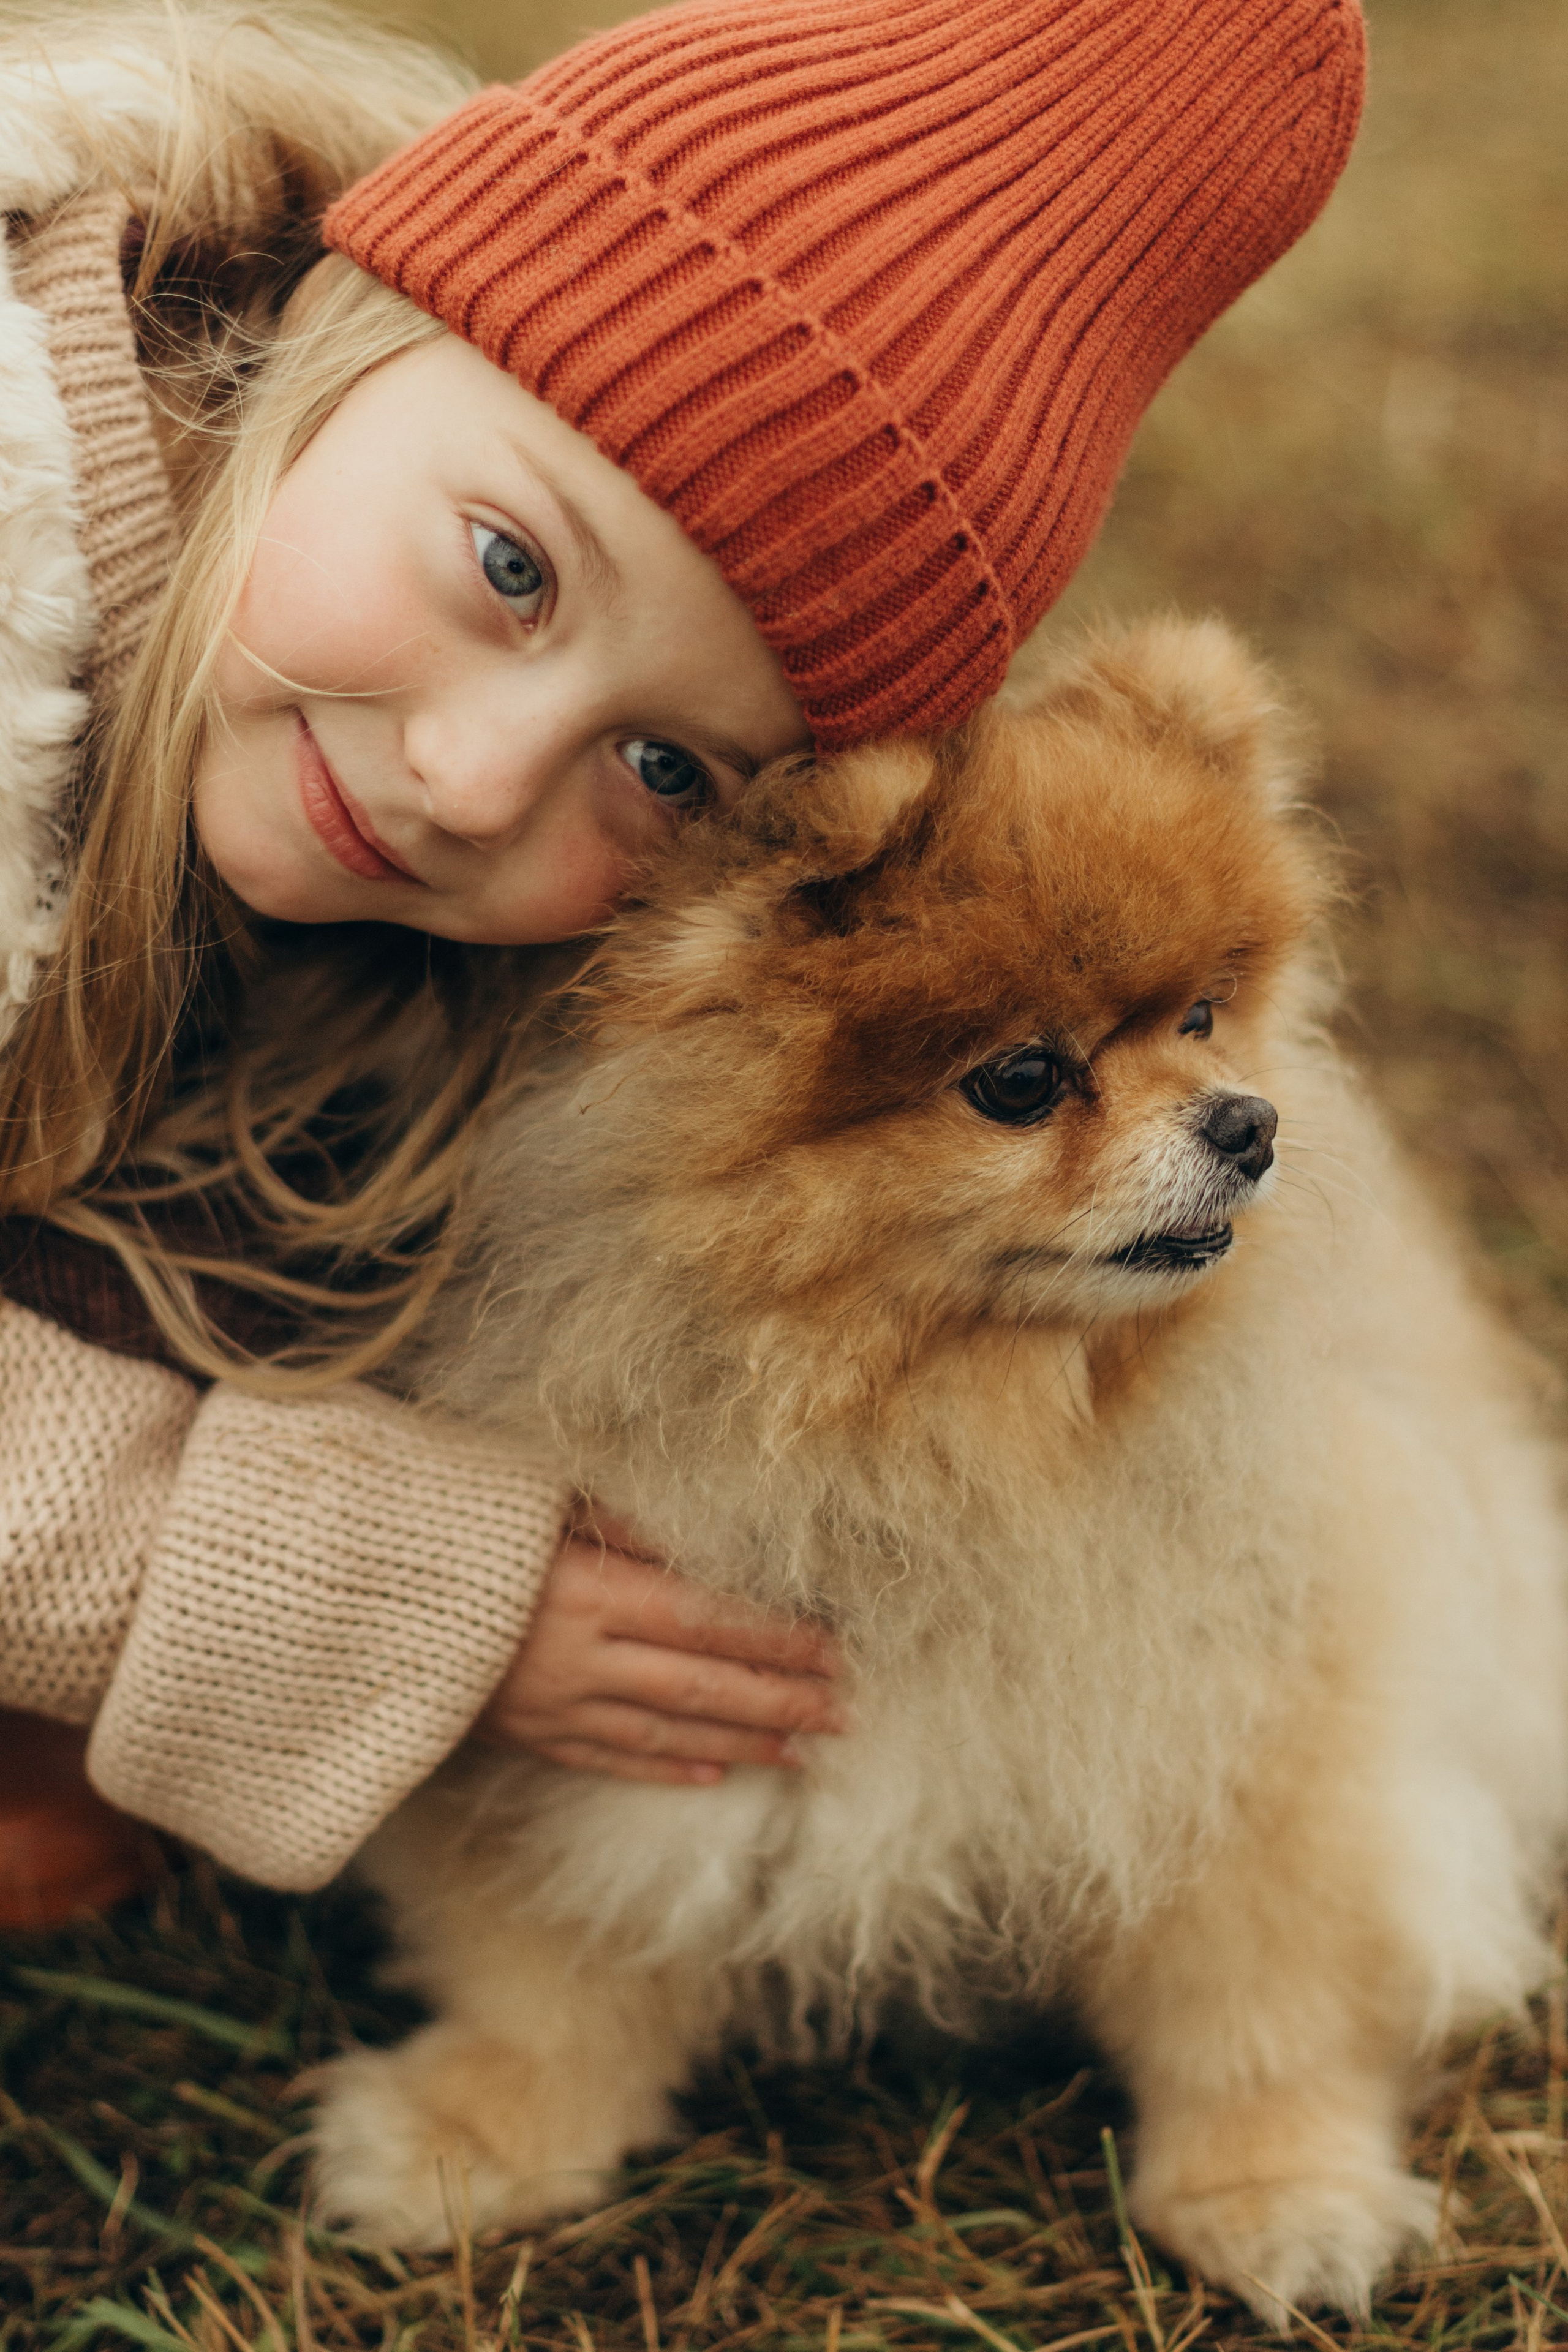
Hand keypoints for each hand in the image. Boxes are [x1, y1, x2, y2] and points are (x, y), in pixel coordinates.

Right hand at [475, 1517, 846, 1784]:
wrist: (346, 1600)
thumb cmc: (445, 1527)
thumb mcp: (533, 1501)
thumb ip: (617, 1522)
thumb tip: (693, 1543)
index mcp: (591, 1591)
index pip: (708, 1619)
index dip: (776, 1638)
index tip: (834, 1648)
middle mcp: (581, 1658)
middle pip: (701, 1684)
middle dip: (780, 1699)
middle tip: (847, 1713)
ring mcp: (552, 1705)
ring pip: (666, 1731)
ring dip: (741, 1741)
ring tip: (802, 1751)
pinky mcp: (521, 1733)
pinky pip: (606, 1757)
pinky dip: (664, 1766)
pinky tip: (713, 1773)